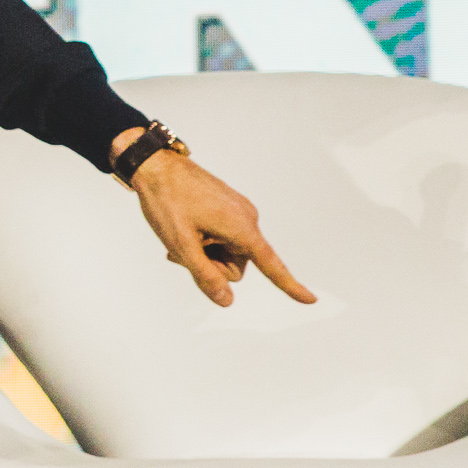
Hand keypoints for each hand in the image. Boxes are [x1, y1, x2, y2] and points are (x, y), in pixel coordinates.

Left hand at [115, 133, 315, 308]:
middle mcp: (248, 220)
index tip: (311, 300)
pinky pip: (222, 239)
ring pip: (226, 255)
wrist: (155, 165)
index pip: (270, 265)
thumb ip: (204, 276)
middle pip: (235, 267)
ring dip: (203, 253)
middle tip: (182, 247)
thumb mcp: (181, 244)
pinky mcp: (229, 210)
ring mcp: (239, 213)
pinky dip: (204, 241)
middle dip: (210, 265)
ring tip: (182, 234)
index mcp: (241, 227)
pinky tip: (185, 229)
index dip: (289, 285)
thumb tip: (227, 302)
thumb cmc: (166, 201)